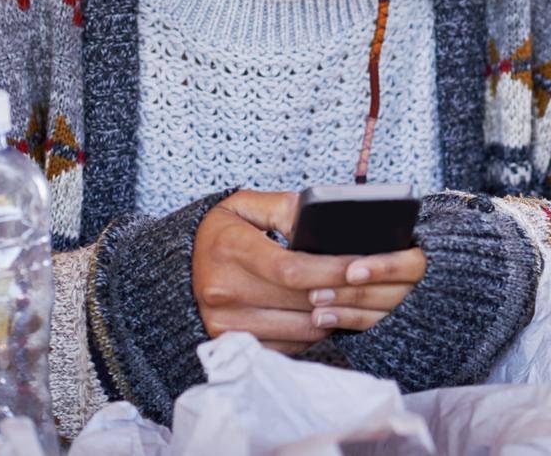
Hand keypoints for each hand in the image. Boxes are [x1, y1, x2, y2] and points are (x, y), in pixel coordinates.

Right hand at [191, 190, 426, 353]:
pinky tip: (324, 315)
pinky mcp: (231, 343)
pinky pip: (288, 345)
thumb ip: (285, 207)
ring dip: (331, 316)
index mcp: (229, 249)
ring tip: (349, 297)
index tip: (360, 266)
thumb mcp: (247, 205)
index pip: (291, 269)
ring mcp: (224, 323)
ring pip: (299, 329)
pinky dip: (312, 332)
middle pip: (300, 301)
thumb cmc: (225, 231)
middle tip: (367, 283)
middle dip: (340, 293)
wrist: (182, 266)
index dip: (331, 270)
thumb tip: (320, 224)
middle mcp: (222, 290)